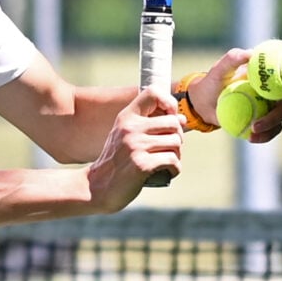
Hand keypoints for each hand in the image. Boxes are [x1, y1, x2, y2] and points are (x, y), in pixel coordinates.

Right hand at [88, 88, 183, 209]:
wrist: (99, 187)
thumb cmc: (117, 161)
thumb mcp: (126, 135)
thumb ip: (150, 124)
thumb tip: (181, 119)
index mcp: (127, 117)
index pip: (153, 93)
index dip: (169, 103)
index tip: (170, 118)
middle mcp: (130, 128)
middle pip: (173, 122)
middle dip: (178, 137)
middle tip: (170, 148)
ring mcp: (135, 146)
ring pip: (176, 142)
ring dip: (177, 155)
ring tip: (167, 161)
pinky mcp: (141, 165)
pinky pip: (172, 161)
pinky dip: (175, 169)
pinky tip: (167, 172)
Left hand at [183, 46, 281, 144]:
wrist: (205, 106)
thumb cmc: (211, 83)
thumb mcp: (217, 70)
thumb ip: (231, 59)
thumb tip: (249, 54)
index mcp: (268, 67)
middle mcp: (275, 84)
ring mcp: (273, 103)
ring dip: (275, 121)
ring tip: (254, 128)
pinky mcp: (268, 119)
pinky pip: (275, 129)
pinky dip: (266, 134)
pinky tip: (252, 138)